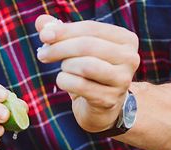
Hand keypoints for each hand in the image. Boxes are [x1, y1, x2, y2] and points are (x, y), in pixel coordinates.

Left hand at [35, 16, 139, 132]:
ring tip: (63, 69)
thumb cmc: (88, 72)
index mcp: (126, 39)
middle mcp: (130, 58)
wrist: (101, 107)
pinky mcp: (110, 99)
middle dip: (59, 49)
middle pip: (87, 46)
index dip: (65, 31)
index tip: (44, 36)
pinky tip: (64, 81)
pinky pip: (80, 86)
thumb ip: (60, 32)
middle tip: (42, 54)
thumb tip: (41, 22)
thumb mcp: (77, 49)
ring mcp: (122, 80)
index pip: (91, 28)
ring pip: (85, 66)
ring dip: (66, 66)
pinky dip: (65, 81)